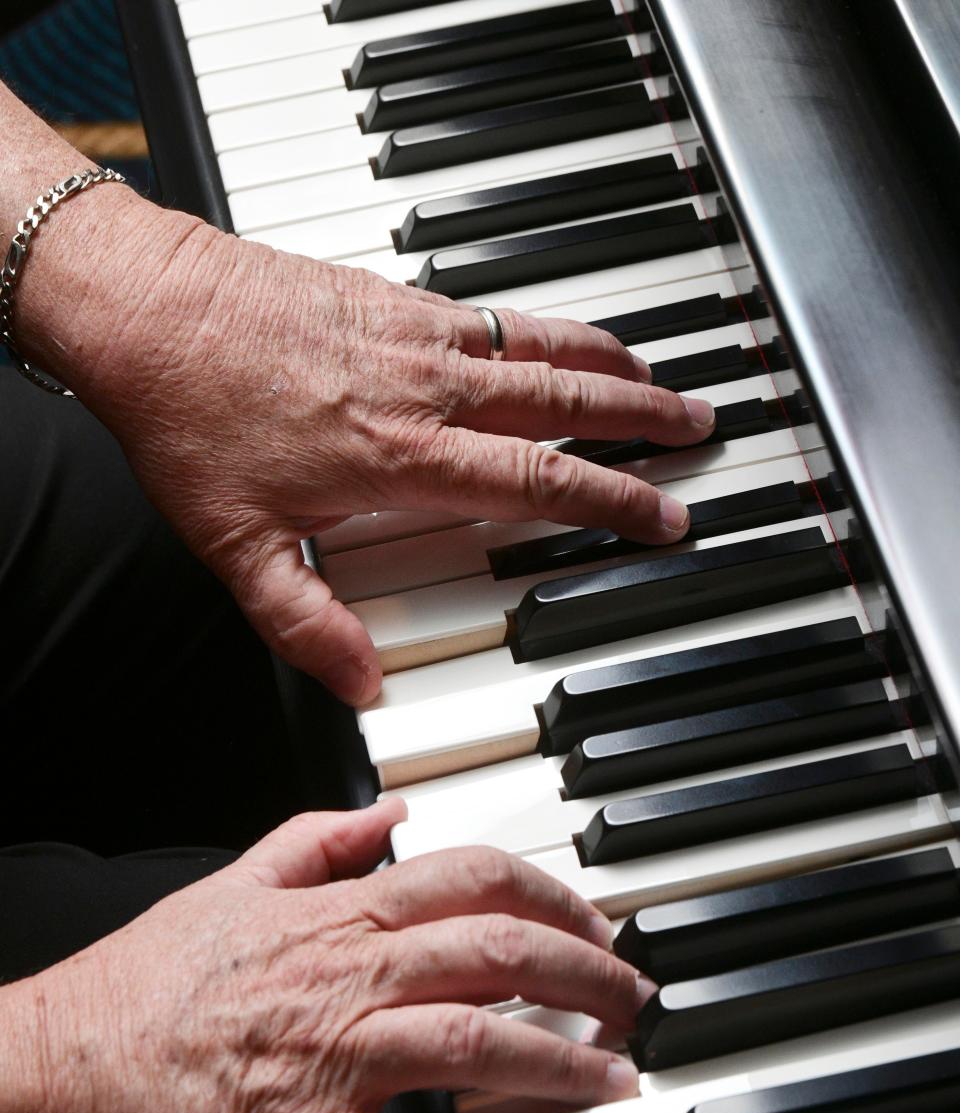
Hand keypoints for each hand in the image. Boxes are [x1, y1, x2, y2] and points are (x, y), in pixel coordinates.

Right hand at [16, 801, 649, 1112]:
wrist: (63, 1065)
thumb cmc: (144, 981)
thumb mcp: (231, 882)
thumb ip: (317, 838)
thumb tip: (390, 809)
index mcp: (335, 915)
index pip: (470, 878)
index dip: (549, 894)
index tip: (592, 921)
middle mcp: (347, 976)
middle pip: (497, 954)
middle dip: (584, 972)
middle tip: (632, 1000)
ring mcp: (331, 1058)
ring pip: (474, 1045)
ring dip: (560, 1064)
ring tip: (616, 1081)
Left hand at [80, 205, 714, 701]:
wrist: (141, 306)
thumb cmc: (185, 417)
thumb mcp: (234, 545)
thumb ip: (305, 621)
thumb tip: (360, 684)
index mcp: (402, 457)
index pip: (536, 482)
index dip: (612, 500)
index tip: (665, 512)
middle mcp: (424, 390)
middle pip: (561, 403)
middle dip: (642, 418)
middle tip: (700, 426)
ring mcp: (412, 335)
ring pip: (537, 346)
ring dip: (608, 362)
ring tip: (658, 377)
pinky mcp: (390, 297)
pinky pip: (492, 311)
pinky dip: (544, 325)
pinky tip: (557, 334)